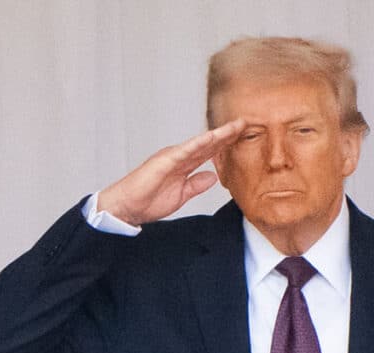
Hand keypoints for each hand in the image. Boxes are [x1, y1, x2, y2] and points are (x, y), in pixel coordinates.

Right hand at [97, 118, 245, 224]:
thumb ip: (196, 185)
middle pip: (208, 143)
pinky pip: (185, 150)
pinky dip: (199, 143)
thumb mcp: (180, 195)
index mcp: (183, 164)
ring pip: (200, 143)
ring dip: (218, 135)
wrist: (126, 207)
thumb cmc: (147, 200)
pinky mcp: (164, 161)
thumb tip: (212, 177)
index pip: (209, 152)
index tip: (243, 137)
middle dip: (227, 134)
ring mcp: (171, 156)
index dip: (226, 144)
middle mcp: (178, 156)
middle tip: (246, 123)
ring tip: (236, 126)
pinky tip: (212, 137)